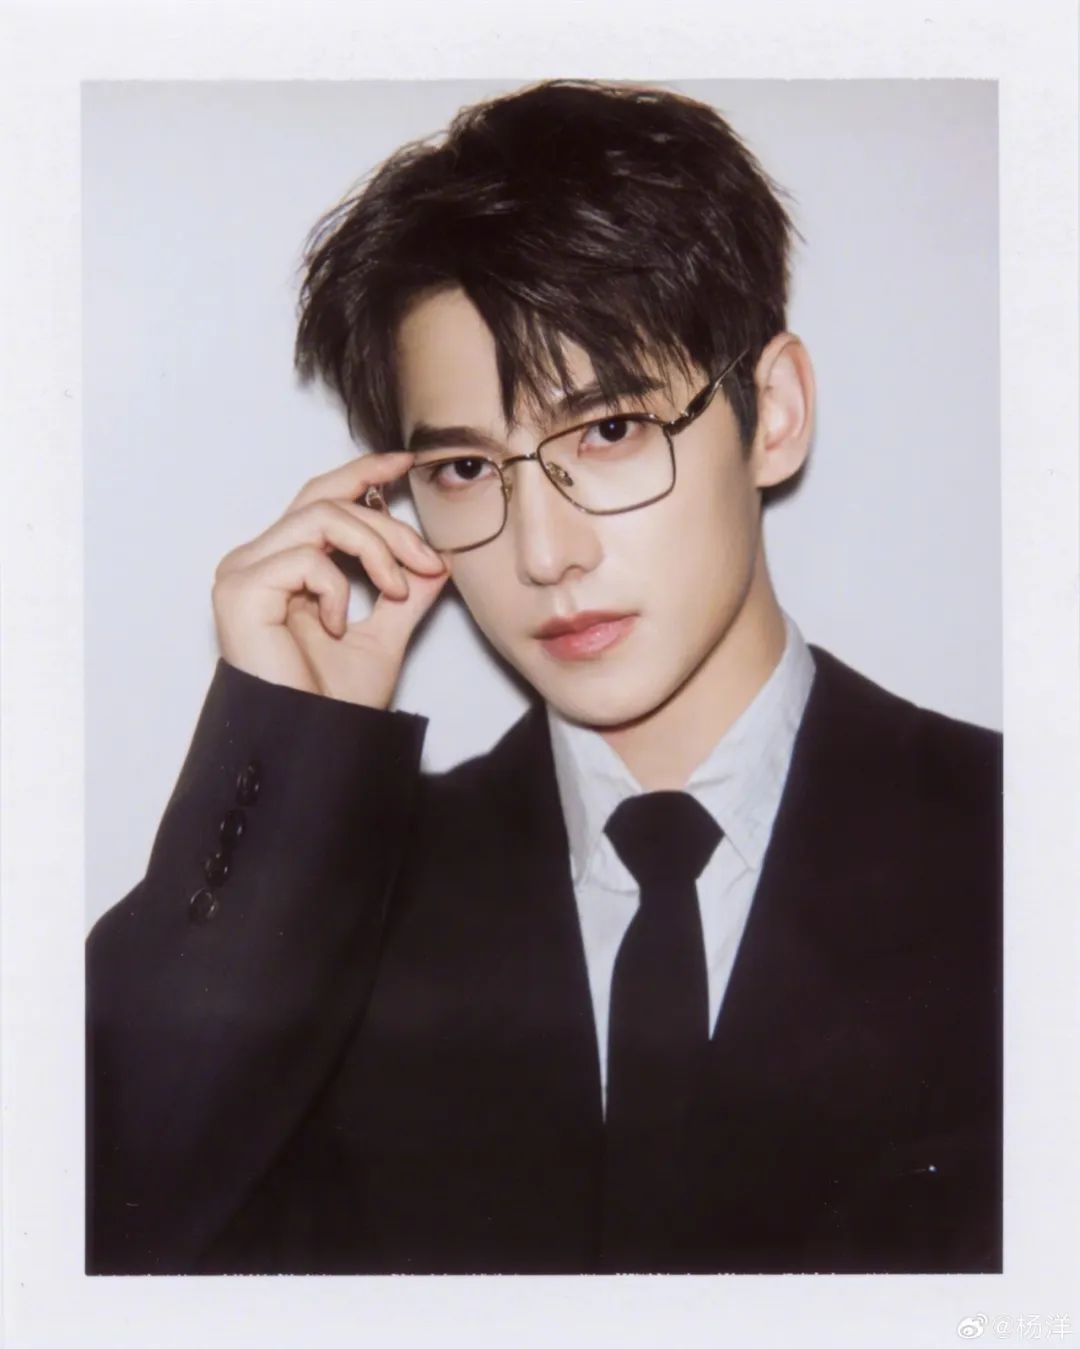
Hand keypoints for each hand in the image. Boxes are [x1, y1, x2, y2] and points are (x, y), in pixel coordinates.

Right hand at [211, 451, 449, 708]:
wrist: (311, 744)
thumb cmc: (332, 703)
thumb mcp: (385, 637)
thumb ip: (406, 596)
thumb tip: (438, 559)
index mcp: (283, 565)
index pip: (321, 499)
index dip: (362, 473)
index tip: (405, 465)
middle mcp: (256, 560)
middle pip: (328, 502)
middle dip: (389, 525)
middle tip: (429, 562)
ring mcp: (243, 573)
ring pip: (322, 518)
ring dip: (376, 549)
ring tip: (396, 590)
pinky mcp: (240, 591)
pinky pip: (306, 558)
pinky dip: (338, 588)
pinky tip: (338, 625)